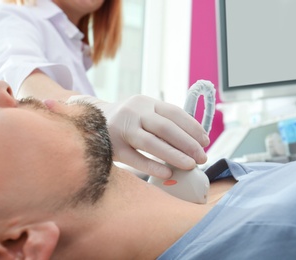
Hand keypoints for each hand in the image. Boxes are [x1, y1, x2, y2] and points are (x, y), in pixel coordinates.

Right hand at [67, 95, 209, 177]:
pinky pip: (135, 158)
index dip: (193, 127)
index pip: (174, 113)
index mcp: (146, 103)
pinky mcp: (113, 147)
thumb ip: (164, 122)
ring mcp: (122, 129)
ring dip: (174, 155)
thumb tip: (196, 141)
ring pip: (151, 143)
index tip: (206, 141)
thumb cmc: (128, 122)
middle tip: (202, 157)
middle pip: (166, 127)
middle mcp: (134, 112)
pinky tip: (168, 173)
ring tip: (190, 165)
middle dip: (188, 143)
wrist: (90, 122)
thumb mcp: (144, 114)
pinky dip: (152, 166)